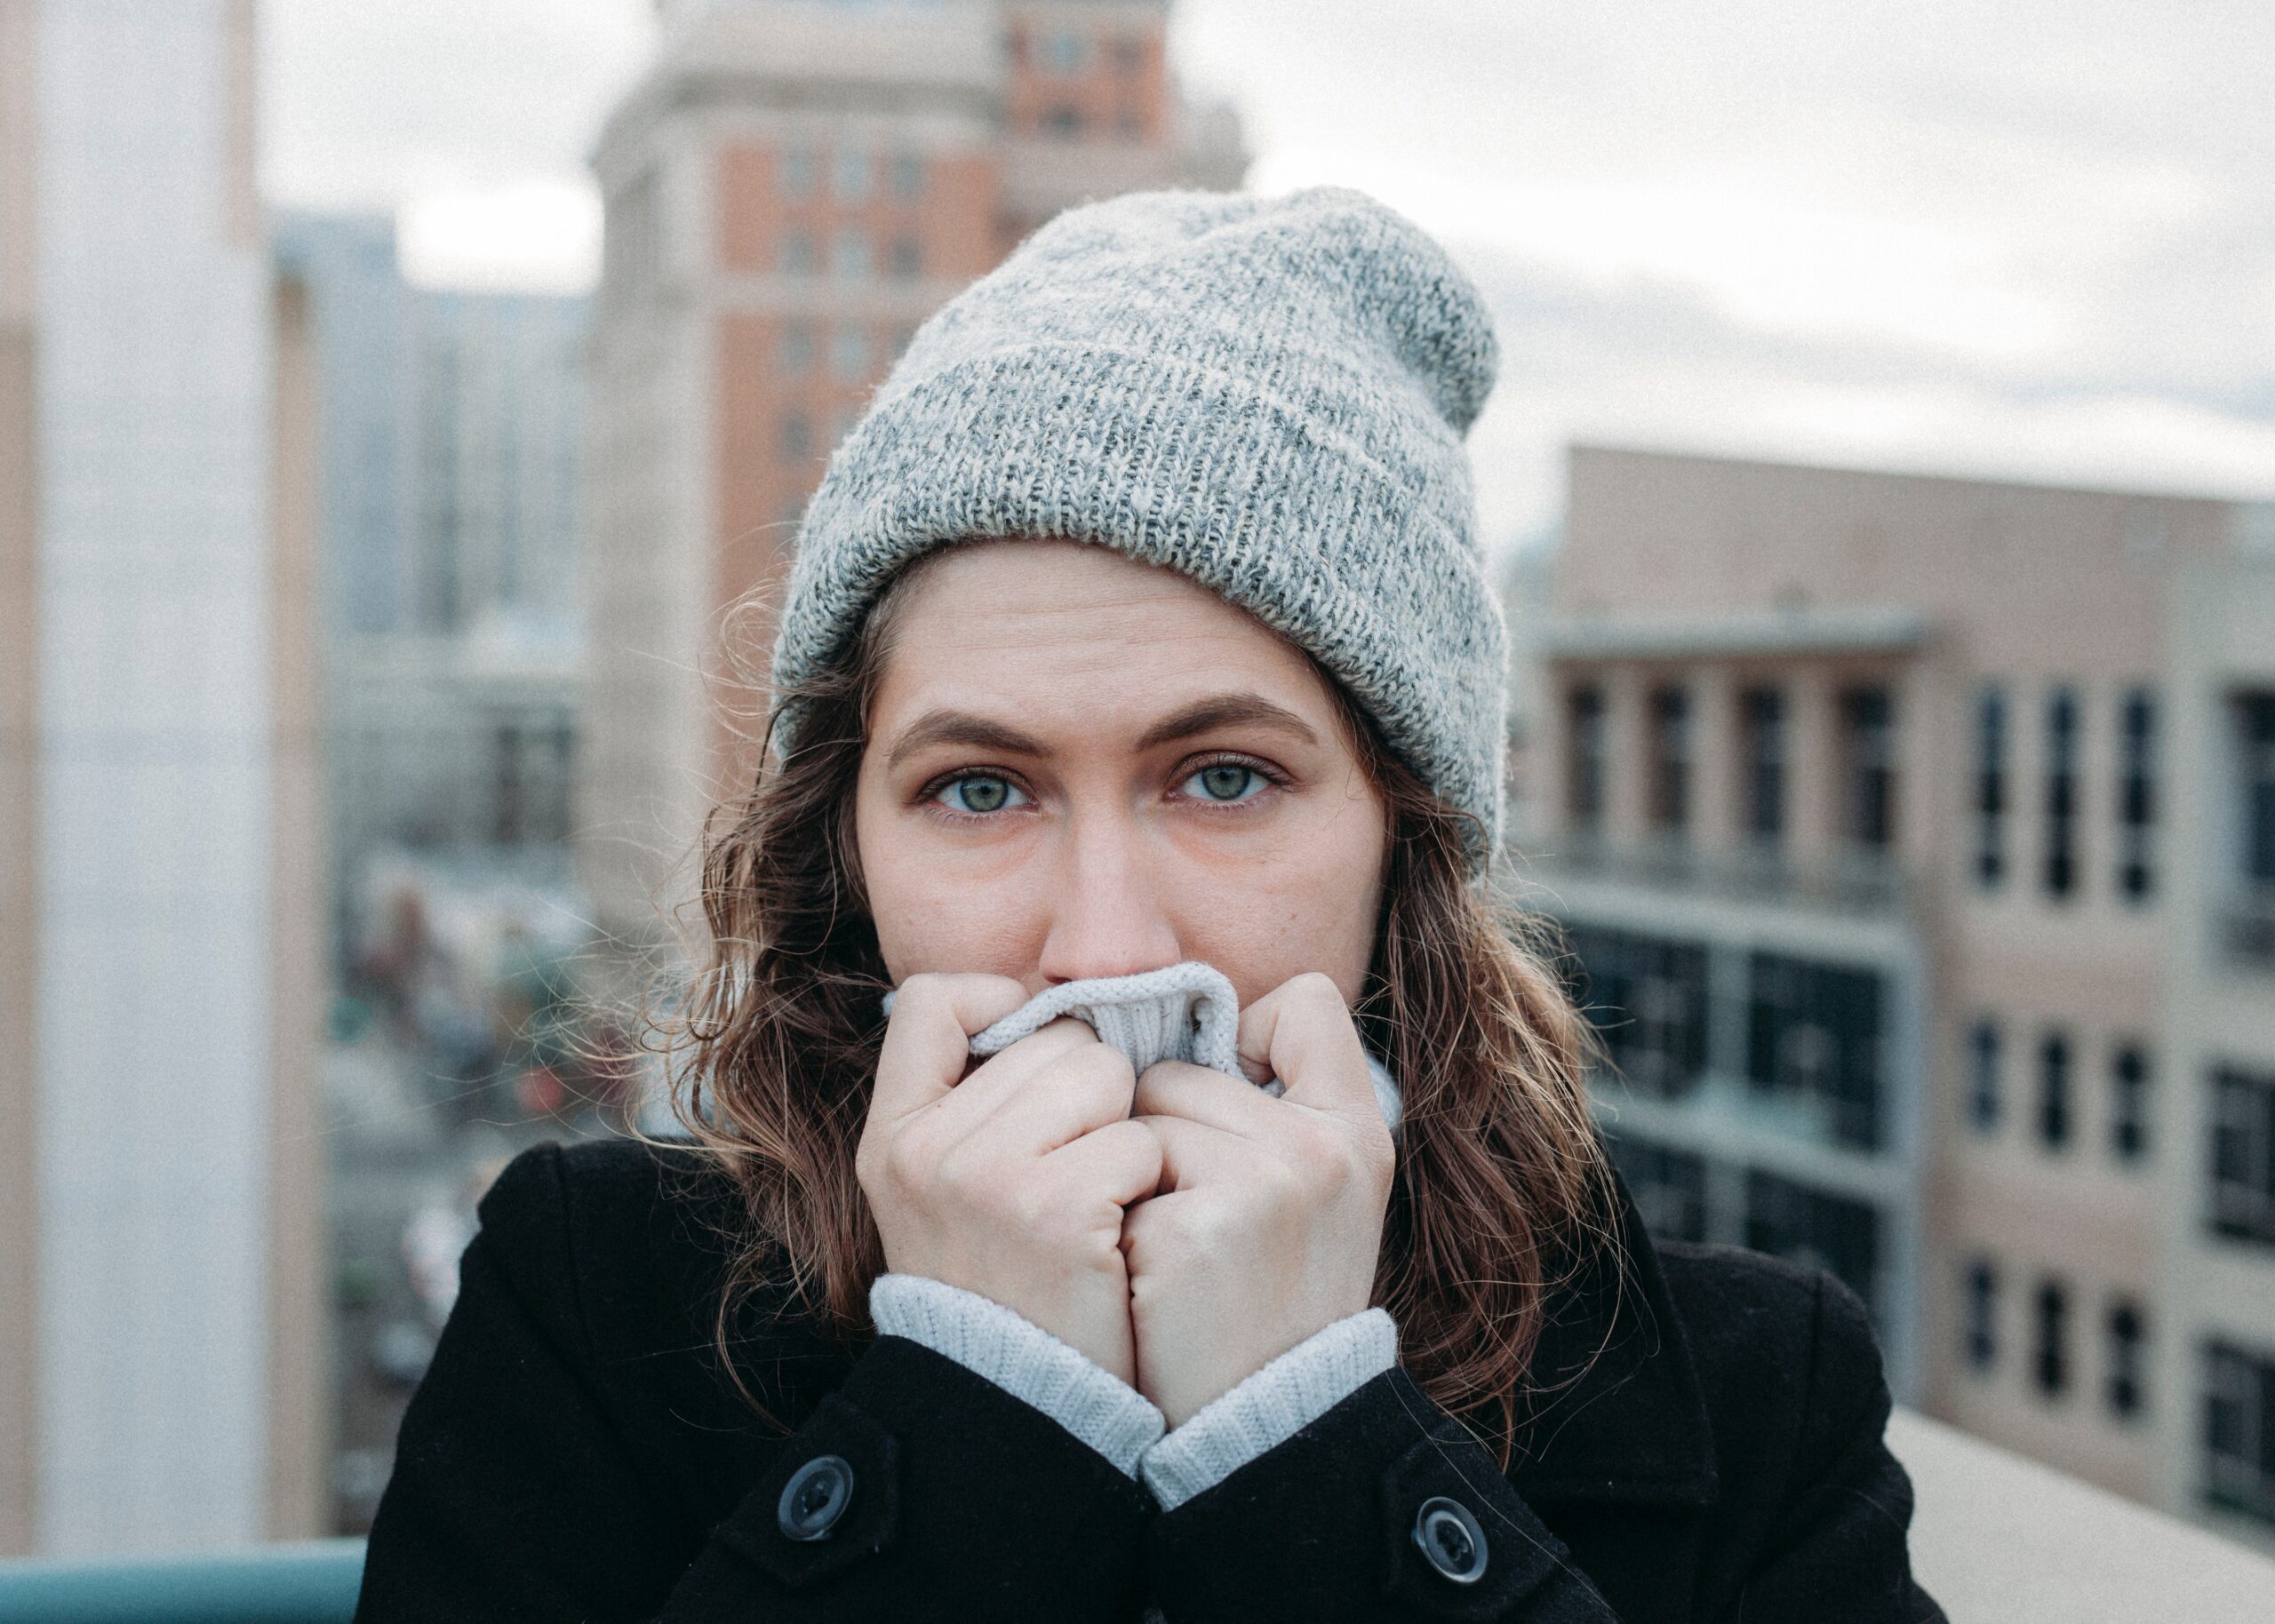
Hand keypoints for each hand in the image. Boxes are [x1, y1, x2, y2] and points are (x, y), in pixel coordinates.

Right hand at [857, 973, 1163, 1384]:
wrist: (1021, 1407)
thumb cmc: (1004, 1286)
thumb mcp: (943, 1192)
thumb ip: (976, 1102)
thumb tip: (1055, 1010)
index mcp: (894, 1134)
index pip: (934, 1000)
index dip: (1000, 1007)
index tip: (1036, 1060)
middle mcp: (928, 1147)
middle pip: (1056, 1038)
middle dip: (1090, 1092)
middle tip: (1077, 1170)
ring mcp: (988, 1177)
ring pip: (1107, 1075)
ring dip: (1125, 1132)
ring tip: (1098, 1200)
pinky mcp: (1057, 1210)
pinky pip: (1141, 1139)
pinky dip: (1149, 1184)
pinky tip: (1120, 1234)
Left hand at [1121, 973, 1395, 1425]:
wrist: (1263, 1424)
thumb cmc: (1273, 1296)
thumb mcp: (1318, 1190)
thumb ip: (1280, 1100)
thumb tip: (1184, 1019)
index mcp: (1359, 1127)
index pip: (1303, 1001)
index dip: (1249, 1041)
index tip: (1234, 1112)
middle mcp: (1320, 1145)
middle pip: (1180, 1067)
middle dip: (1163, 1132)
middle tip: (1196, 1220)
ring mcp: (1262, 1183)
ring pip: (1136, 1117)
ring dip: (1130, 1177)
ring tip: (1172, 1250)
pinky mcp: (1195, 1228)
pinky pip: (1111, 1172)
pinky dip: (1114, 1224)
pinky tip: (1150, 1279)